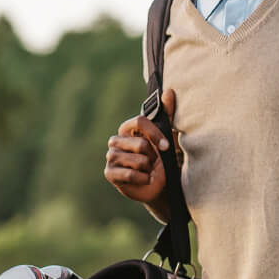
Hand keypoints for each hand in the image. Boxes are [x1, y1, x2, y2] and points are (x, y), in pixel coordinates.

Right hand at [105, 88, 175, 205]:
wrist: (158, 186)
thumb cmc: (161, 160)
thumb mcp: (167, 136)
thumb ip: (167, 114)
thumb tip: (169, 91)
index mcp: (127, 129)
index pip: (138, 121)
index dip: (154, 134)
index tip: (166, 147)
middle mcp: (116, 140)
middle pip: (140, 143)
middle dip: (152, 156)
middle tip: (153, 162)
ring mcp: (111, 157)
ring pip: (137, 160)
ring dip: (148, 169)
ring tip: (147, 171)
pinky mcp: (109, 173)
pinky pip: (130, 174)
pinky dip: (142, 179)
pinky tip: (143, 180)